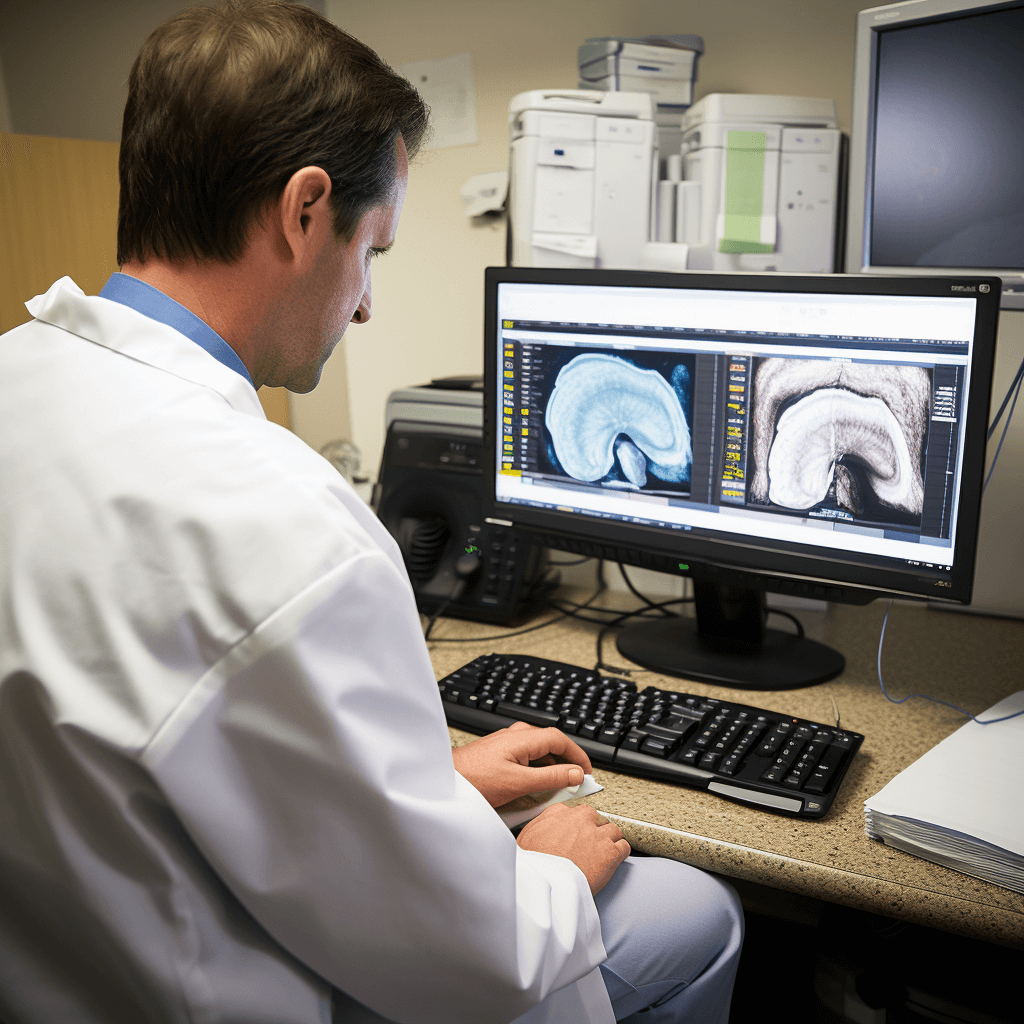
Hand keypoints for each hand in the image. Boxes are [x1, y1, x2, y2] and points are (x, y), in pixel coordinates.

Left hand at [451, 721, 591, 807]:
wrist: (446, 781)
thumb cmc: (474, 779)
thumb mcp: (519, 783)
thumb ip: (550, 777)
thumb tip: (574, 774)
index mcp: (523, 737)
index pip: (561, 739)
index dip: (578, 756)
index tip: (587, 772)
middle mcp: (516, 735)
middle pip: (551, 745)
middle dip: (566, 762)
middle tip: (576, 782)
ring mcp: (507, 743)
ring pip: (539, 752)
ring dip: (552, 768)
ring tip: (558, 788)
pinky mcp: (500, 754)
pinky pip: (527, 758)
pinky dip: (538, 770)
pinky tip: (537, 787)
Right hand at [516, 803, 629, 894]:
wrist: (544, 883)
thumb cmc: (533, 865)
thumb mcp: (527, 837)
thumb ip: (541, 825)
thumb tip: (546, 828)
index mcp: (559, 813)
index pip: (577, 811)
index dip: (579, 825)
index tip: (578, 834)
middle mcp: (580, 819)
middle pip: (596, 818)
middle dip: (595, 830)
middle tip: (590, 846)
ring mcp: (597, 835)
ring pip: (613, 830)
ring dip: (609, 840)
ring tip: (603, 853)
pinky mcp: (610, 852)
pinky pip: (624, 846)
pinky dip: (621, 853)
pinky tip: (614, 860)